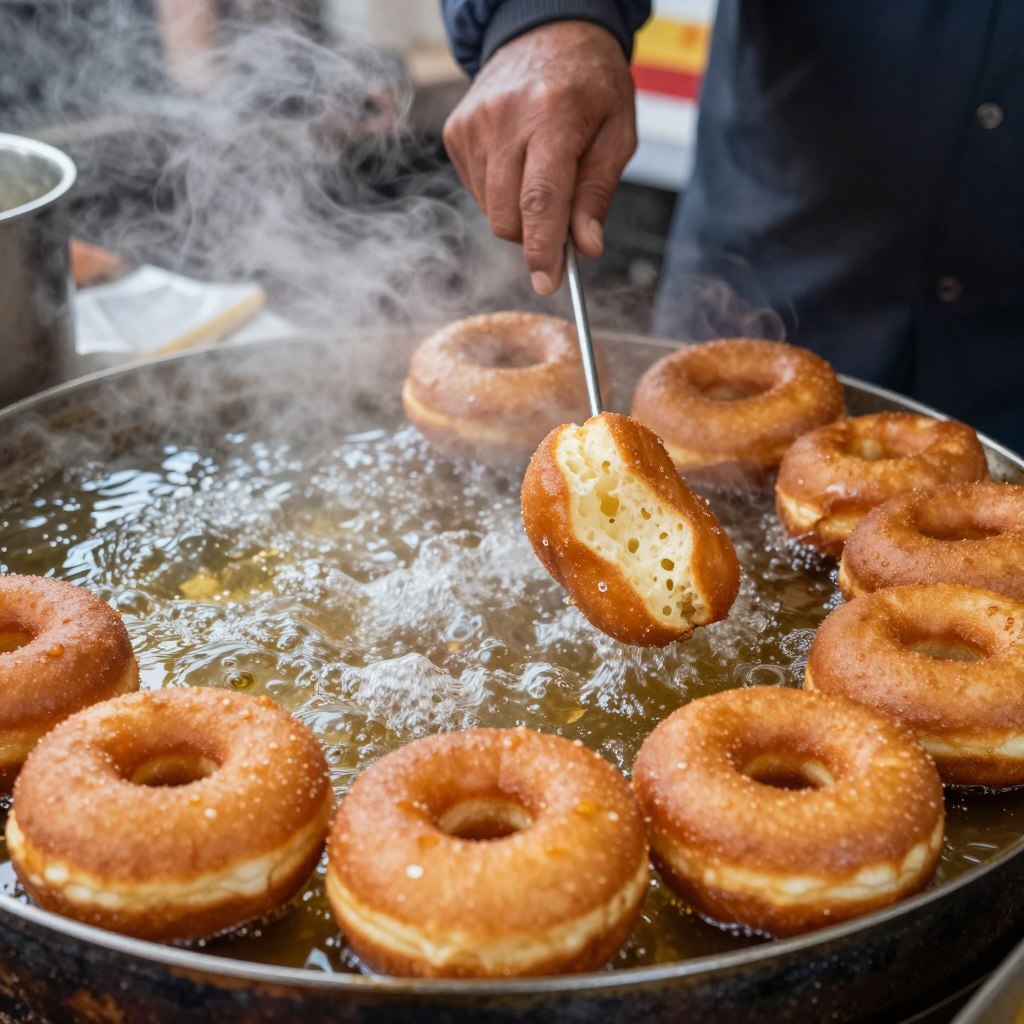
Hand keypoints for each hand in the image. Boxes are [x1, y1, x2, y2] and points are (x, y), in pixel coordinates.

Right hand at [443, 21, 636, 294]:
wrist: (546, 32)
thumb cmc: (590, 85)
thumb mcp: (617, 133)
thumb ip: (598, 193)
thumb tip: (585, 247)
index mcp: (553, 114)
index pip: (541, 200)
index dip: (543, 249)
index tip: (548, 282)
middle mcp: (506, 118)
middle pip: (509, 216)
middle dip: (535, 235)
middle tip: (561, 218)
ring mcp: (474, 125)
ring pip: (492, 210)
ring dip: (519, 213)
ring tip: (541, 172)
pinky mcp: (456, 132)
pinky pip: (478, 192)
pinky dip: (501, 193)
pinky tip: (518, 161)